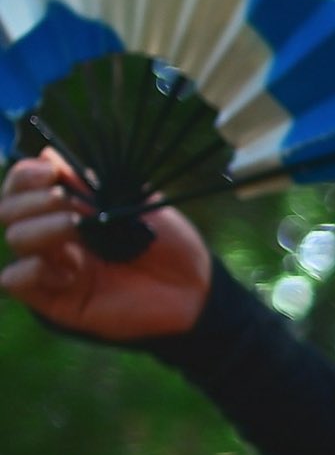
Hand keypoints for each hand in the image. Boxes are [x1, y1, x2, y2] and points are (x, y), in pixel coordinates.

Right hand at [2, 151, 211, 340]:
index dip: (26, 175)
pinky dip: (31, 269)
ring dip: (42, 227)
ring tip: (78, 228)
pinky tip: (68, 268)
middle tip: (66, 201)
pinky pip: (15, 281)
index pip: (22, 188)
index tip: (50, 171)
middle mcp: (54, 237)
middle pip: (9, 210)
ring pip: (15, 239)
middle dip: (32, 199)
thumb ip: (90, 185)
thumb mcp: (133, 205)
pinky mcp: (55, 300)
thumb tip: (46, 154)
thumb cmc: (168, 244)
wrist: (196, 287)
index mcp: (67, 210)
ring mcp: (53, 268)